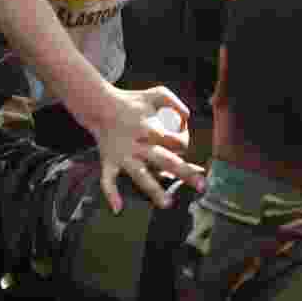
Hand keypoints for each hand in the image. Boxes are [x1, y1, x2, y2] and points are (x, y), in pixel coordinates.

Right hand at [88, 85, 206, 213]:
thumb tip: (188, 119)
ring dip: (154, 189)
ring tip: (168, 204)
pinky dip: (111, 194)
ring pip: (140, 175)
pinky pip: (107, 180)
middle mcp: (138, 143)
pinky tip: (118, 209)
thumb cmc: (132, 101)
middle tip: (202, 186)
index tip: (181, 141)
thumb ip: (176, 103)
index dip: (183, 141)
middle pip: (164, 159)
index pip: (175, 140)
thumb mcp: (156, 93)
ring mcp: (123, 155)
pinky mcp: (109, 161)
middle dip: (184, 171)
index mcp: (150, 127)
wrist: (99, 105)